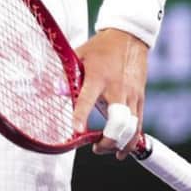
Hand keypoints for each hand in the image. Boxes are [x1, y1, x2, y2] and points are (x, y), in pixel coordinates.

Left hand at [72, 27, 148, 159]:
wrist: (128, 38)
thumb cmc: (99, 49)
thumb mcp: (78, 56)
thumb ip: (66, 75)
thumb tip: (50, 90)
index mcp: (97, 77)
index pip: (88, 99)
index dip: (81, 115)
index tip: (77, 131)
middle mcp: (117, 89)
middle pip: (118, 122)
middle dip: (108, 140)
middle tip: (95, 148)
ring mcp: (132, 95)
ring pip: (132, 128)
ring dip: (120, 144)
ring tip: (108, 152)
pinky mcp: (140, 99)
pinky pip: (139, 124)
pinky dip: (132, 139)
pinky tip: (122, 149)